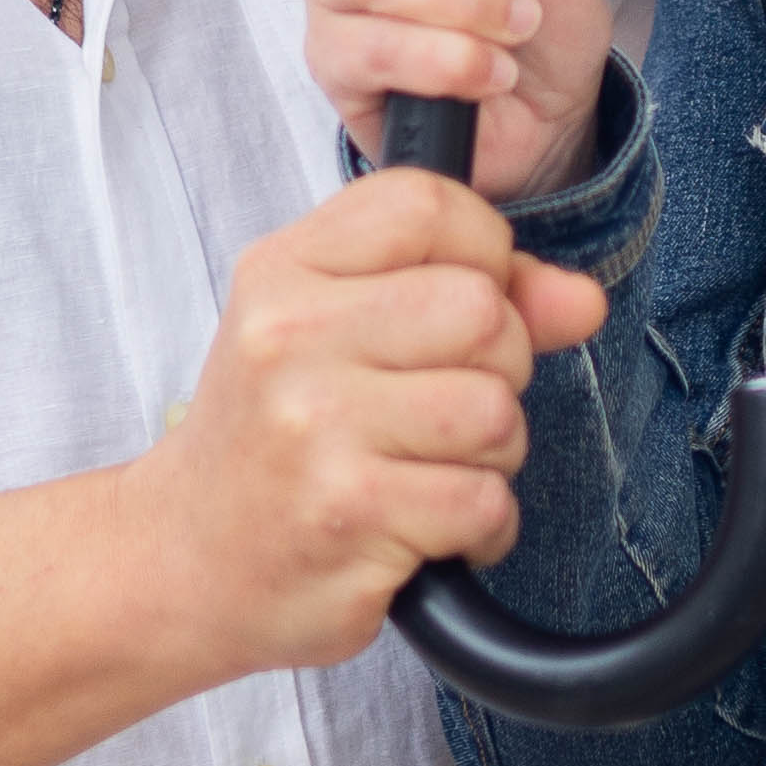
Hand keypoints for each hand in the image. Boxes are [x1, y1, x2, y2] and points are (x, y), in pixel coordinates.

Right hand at [123, 171, 608, 674]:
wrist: (181, 561)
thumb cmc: (269, 439)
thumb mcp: (341, 332)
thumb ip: (469, 292)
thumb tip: (583, 298)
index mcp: (284, 272)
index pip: (427, 205)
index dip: (483, 252)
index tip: (465, 302)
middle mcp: (290, 338)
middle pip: (482, 310)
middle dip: (499, 367)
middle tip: (446, 406)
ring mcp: (315, 427)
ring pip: (494, 410)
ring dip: (492, 454)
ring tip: (432, 470)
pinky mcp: (349, 514)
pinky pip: (484, 500)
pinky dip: (481, 526)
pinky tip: (428, 528)